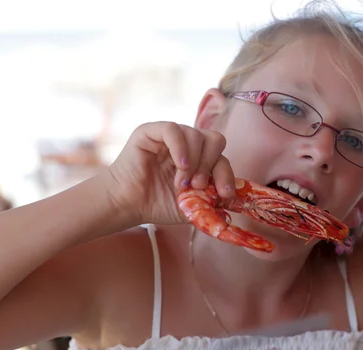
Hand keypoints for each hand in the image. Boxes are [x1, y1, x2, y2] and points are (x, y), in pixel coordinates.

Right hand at [103, 121, 235, 224]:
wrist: (129, 205)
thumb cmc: (158, 204)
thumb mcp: (193, 206)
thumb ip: (213, 201)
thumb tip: (233, 200)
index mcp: (200, 159)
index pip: (222, 158)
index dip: (226, 174)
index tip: (224, 194)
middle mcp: (188, 145)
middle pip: (215, 140)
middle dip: (211, 165)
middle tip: (199, 185)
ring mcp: (171, 136)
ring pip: (197, 135)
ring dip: (194, 162)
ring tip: (181, 183)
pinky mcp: (151, 131)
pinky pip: (173, 129)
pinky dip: (180, 148)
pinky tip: (179, 166)